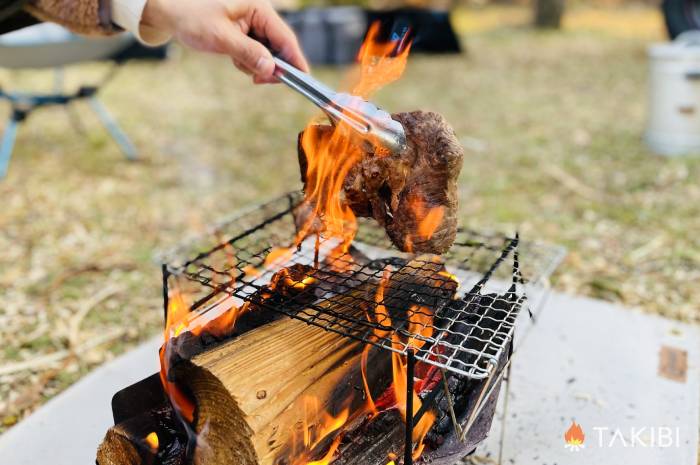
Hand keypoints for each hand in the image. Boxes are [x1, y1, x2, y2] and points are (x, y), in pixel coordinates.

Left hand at [141, 0, 308, 82]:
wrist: (166, 11)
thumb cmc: (191, 17)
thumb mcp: (221, 38)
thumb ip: (249, 53)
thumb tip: (272, 70)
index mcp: (258, 7)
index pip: (285, 37)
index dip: (295, 59)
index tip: (303, 78)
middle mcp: (258, 13)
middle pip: (279, 45)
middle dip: (271, 65)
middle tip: (259, 80)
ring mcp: (251, 22)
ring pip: (267, 51)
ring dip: (257, 64)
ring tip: (236, 62)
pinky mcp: (243, 31)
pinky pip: (255, 51)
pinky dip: (247, 60)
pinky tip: (234, 58)